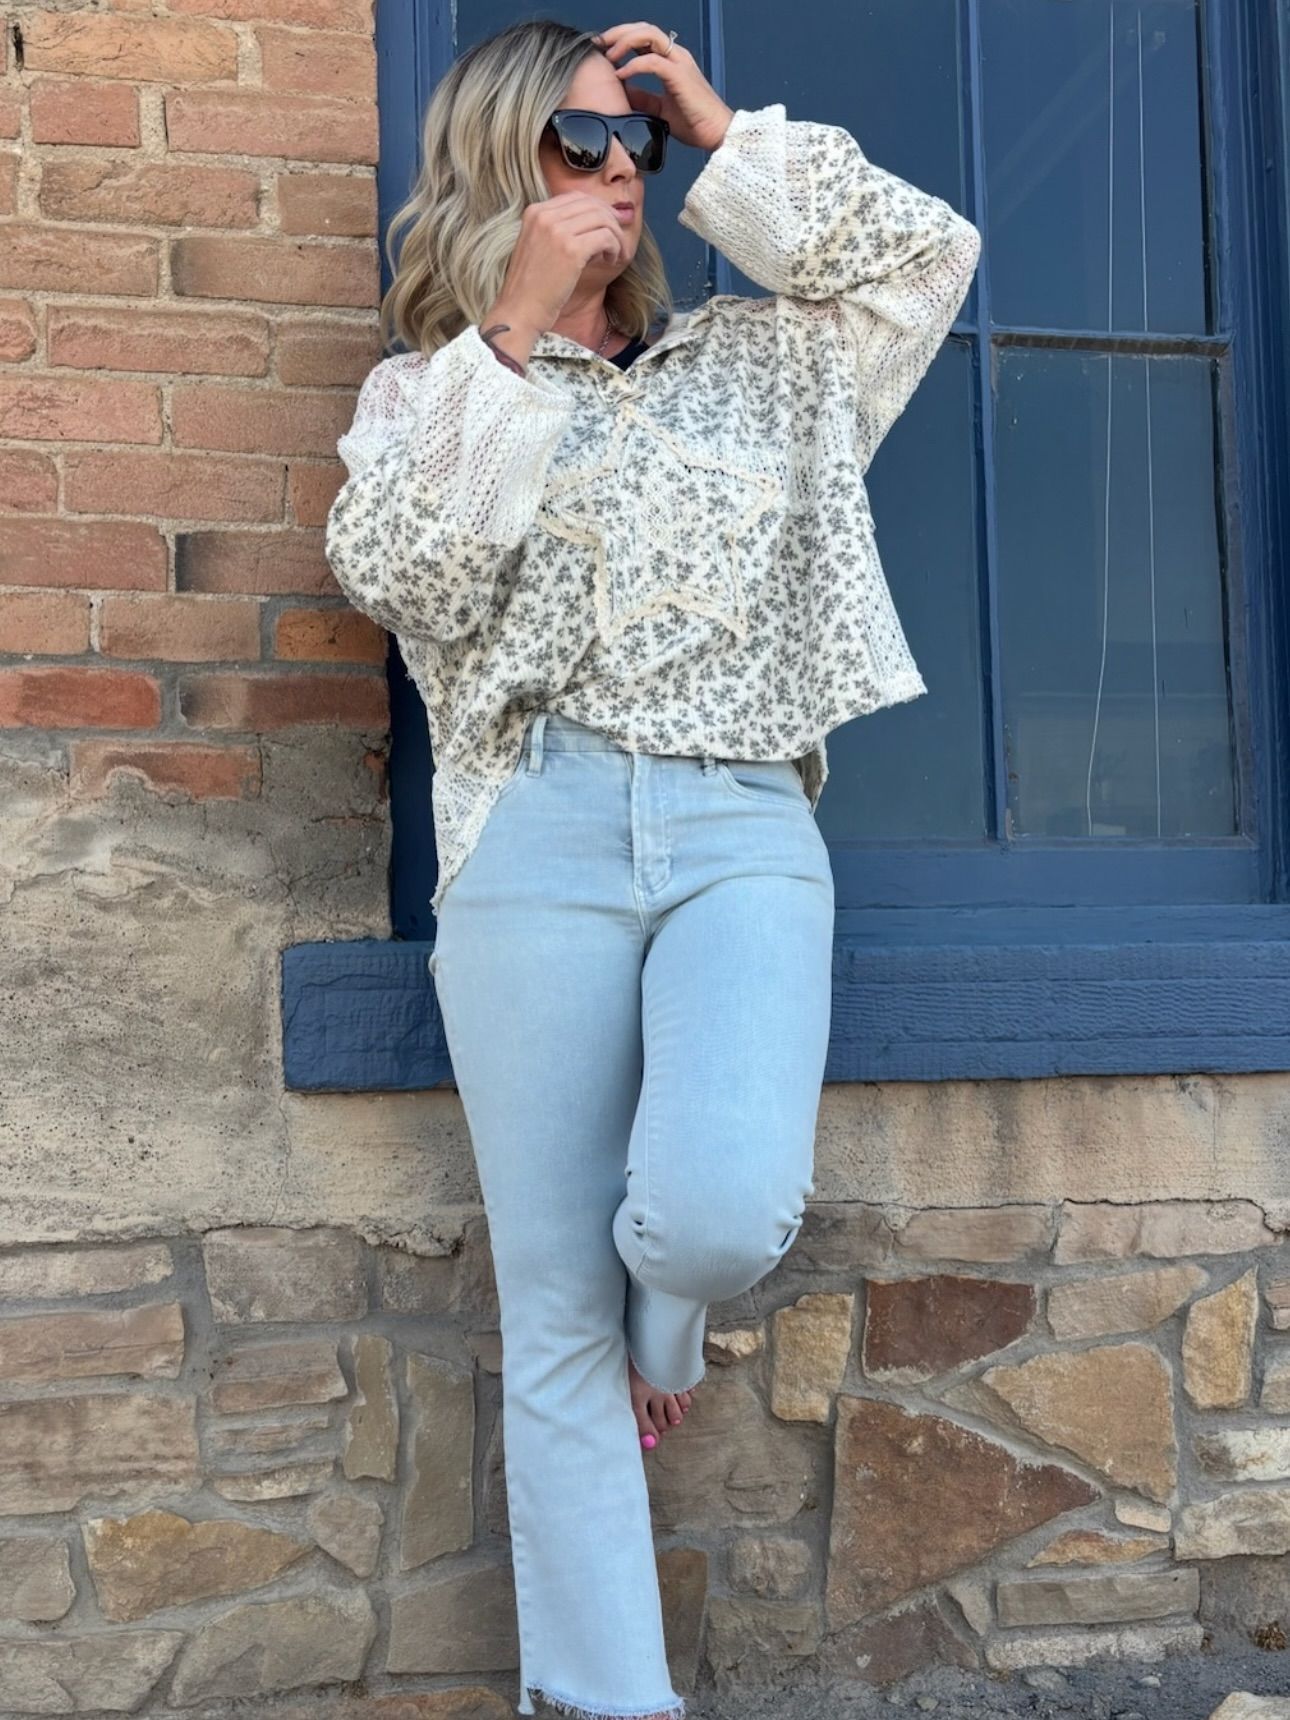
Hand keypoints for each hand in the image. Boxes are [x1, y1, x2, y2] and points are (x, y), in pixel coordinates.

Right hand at [486, 191, 627, 340]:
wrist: (519, 311)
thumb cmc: (531, 287)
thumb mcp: (537, 246)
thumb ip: (557, 230)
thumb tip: (593, 220)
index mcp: (535, 212)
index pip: (576, 198)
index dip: (598, 209)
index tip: (610, 223)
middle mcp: (545, 216)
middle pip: (592, 205)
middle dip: (611, 221)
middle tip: (618, 240)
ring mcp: (557, 231)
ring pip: (602, 219)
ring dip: (615, 237)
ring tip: (615, 254)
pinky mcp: (571, 250)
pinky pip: (606, 237)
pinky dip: (614, 248)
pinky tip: (611, 261)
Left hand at [595, 21, 734, 153]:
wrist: (716, 133)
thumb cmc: (694, 122)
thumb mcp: (659, 109)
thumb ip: (642, 97)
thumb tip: (621, 93)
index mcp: (671, 61)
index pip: (644, 38)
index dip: (622, 38)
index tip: (603, 49)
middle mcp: (675, 56)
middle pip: (644, 29)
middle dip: (618, 32)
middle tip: (600, 43)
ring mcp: (679, 62)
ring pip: (648, 35)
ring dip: (624, 42)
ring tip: (608, 55)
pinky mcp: (680, 75)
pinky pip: (652, 61)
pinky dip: (633, 65)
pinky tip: (621, 74)